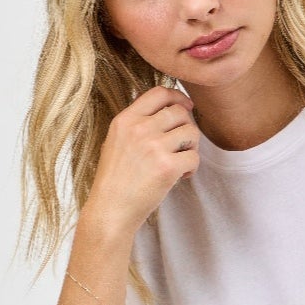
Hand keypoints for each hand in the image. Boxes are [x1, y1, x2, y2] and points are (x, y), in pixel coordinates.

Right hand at [85, 85, 199, 235]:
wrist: (110, 211)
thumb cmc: (113, 182)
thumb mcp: (114, 142)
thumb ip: (136, 125)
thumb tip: (166, 111)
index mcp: (125, 120)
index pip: (159, 93)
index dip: (178, 97)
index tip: (186, 106)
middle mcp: (140, 129)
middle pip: (179, 112)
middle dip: (187, 126)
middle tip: (183, 144)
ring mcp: (154, 147)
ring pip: (191, 132)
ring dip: (192, 147)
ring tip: (181, 161)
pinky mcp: (167, 167)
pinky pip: (194, 157)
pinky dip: (192, 167)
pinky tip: (181, 176)